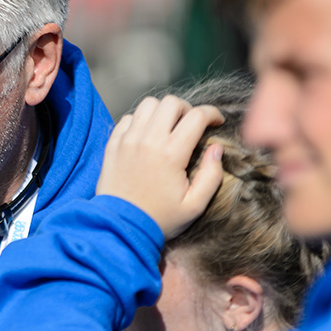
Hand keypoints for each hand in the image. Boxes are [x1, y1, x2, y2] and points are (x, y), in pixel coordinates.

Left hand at [95, 95, 225, 238]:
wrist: (120, 227)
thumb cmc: (160, 219)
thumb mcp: (194, 205)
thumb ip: (211, 175)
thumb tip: (216, 149)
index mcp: (171, 154)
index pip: (197, 116)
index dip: (212, 114)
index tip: (217, 122)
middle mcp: (148, 140)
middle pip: (171, 103)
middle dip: (187, 109)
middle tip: (191, 125)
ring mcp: (127, 140)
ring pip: (147, 105)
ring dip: (162, 111)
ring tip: (168, 128)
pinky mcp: (113, 145)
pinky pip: (127, 118)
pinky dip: (140, 120)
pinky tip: (146, 136)